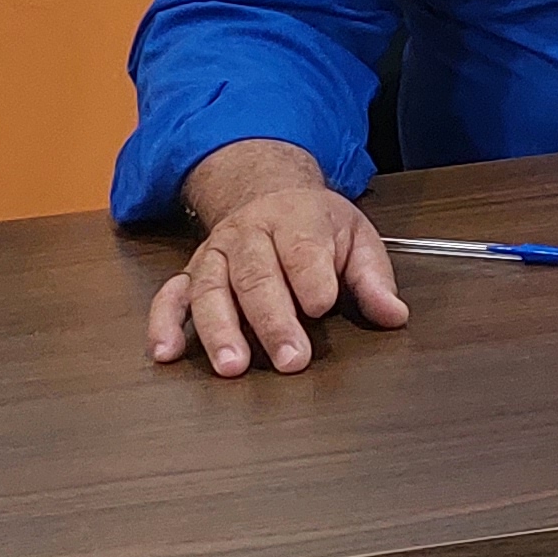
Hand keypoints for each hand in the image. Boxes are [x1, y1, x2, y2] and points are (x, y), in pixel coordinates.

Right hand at [147, 154, 409, 375]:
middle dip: (273, 321)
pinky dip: (164, 323)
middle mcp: (249, 235)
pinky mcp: (191, 274)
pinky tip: (166, 352)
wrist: (264, 190)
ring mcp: (215, 255)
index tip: (321, 306)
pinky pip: (171, 296)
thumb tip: (393, 315)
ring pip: (210, 290)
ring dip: (219, 330)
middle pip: (257, 277)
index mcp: (295, 219)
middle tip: (291, 360)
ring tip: (233, 367)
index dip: (311, 277)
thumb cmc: (314, 223)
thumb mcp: (355, 236)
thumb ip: (373, 277)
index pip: (302, 248)